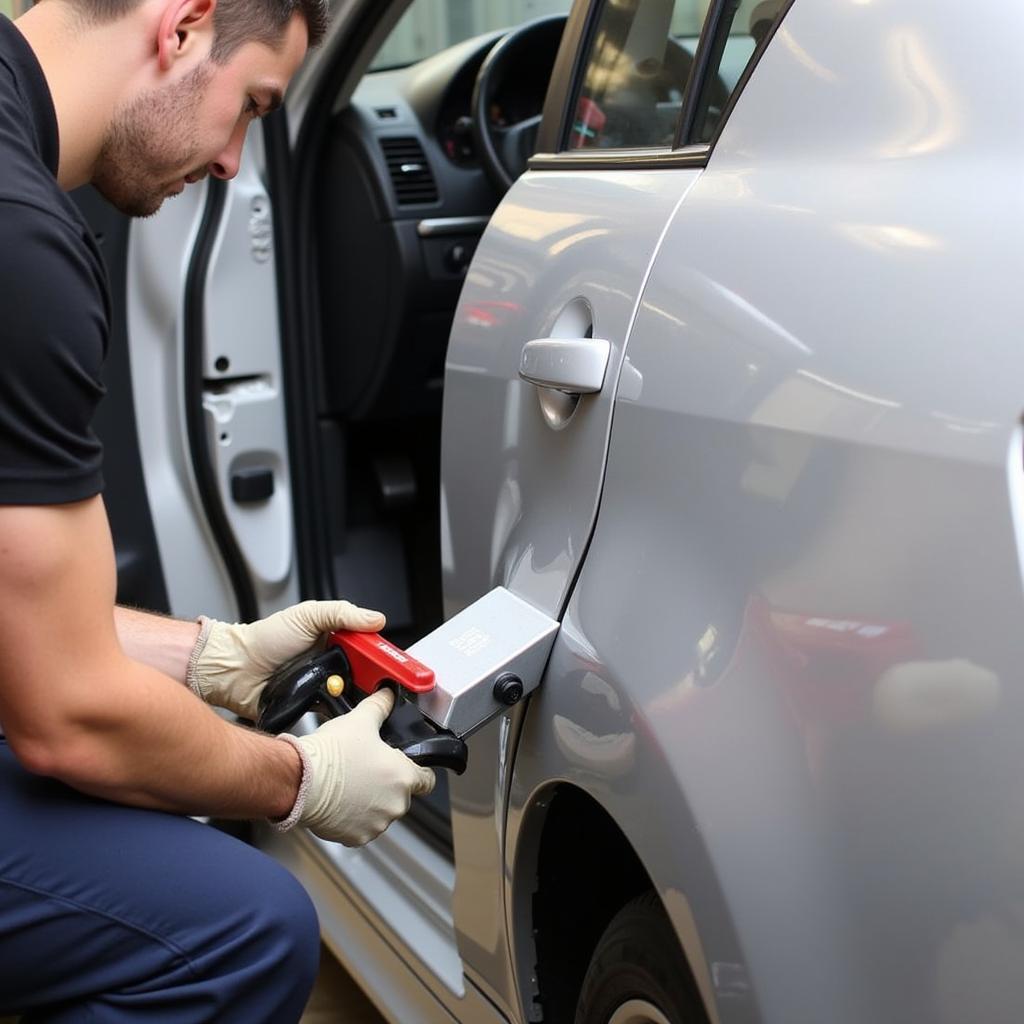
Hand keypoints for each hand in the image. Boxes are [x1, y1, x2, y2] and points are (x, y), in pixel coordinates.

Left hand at [187, 600, 384, 718]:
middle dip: (376, 680)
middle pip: (367, 673)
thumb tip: (376, 618)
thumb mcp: (306, 615)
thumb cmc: (264, 640)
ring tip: (359, 696)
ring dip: (359, 697)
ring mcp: (323, 685)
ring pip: (355, 695)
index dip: (384, 656)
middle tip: (383, 684)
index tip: (396, 664)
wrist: (235, 671)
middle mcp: (332, 662)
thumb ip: (342, 613)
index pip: (369, 646)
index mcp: (334, 638)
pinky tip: (343, 711)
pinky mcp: (313, 706)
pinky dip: (341, 713)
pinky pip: (335, 713)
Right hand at [279, 689, 435, 845]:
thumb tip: (388, 694)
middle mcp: (396, 804)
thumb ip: (380, 706)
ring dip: (371, 803)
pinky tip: (340, 801)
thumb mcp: (360, 720)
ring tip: (350, 785)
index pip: (427, 780)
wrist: (300, 780)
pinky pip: (361, 827)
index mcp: (404, 777)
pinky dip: (353, 818)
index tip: (408, 769)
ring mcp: (377, 824)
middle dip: (387, 785)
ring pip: (381, 812)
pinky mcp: (357, 837)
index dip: (419, 772)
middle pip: (401, 795)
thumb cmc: (332, 754)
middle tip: (366, 770)